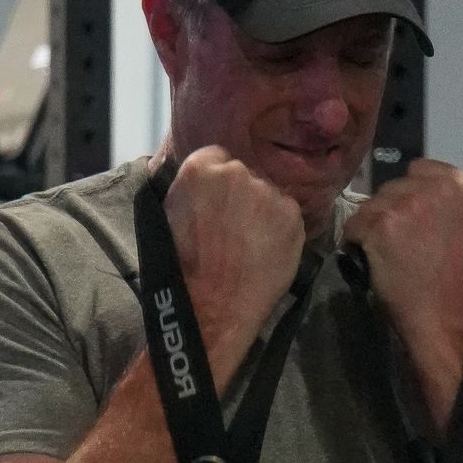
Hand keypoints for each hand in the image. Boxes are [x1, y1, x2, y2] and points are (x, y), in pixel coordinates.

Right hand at [164, 148, 304, 368]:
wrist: (212, 305)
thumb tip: (203, 184)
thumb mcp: (170, 215)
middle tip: (233, 227)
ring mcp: (267, 192)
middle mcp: (236, 172)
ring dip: (262, 211)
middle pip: (244, 174)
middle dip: (240, 195)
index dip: (217, 183)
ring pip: (268, 194)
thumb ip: (191, 190)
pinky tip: (266, 251)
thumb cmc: (182, 267)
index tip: (216, 203)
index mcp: (199, 169)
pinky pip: (287, 213)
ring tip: (251, 244)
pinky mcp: (292, 214)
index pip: (216, 157)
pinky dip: (280, 228)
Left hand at [342, 159, 462, 426]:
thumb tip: (421, 190)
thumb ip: (449, 201)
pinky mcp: (381, 222)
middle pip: (396, 184)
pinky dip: (357, 243)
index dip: (415, 195)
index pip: (422, 168)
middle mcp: (441, 184)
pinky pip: (354, 224)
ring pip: (372, 203)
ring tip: (391, 255)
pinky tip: (375, 261)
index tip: (419, 221)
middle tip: (405, 243)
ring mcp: (409, 201)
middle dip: (395, 209)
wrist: (445, 315)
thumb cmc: (459, 278)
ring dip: (374, 226)